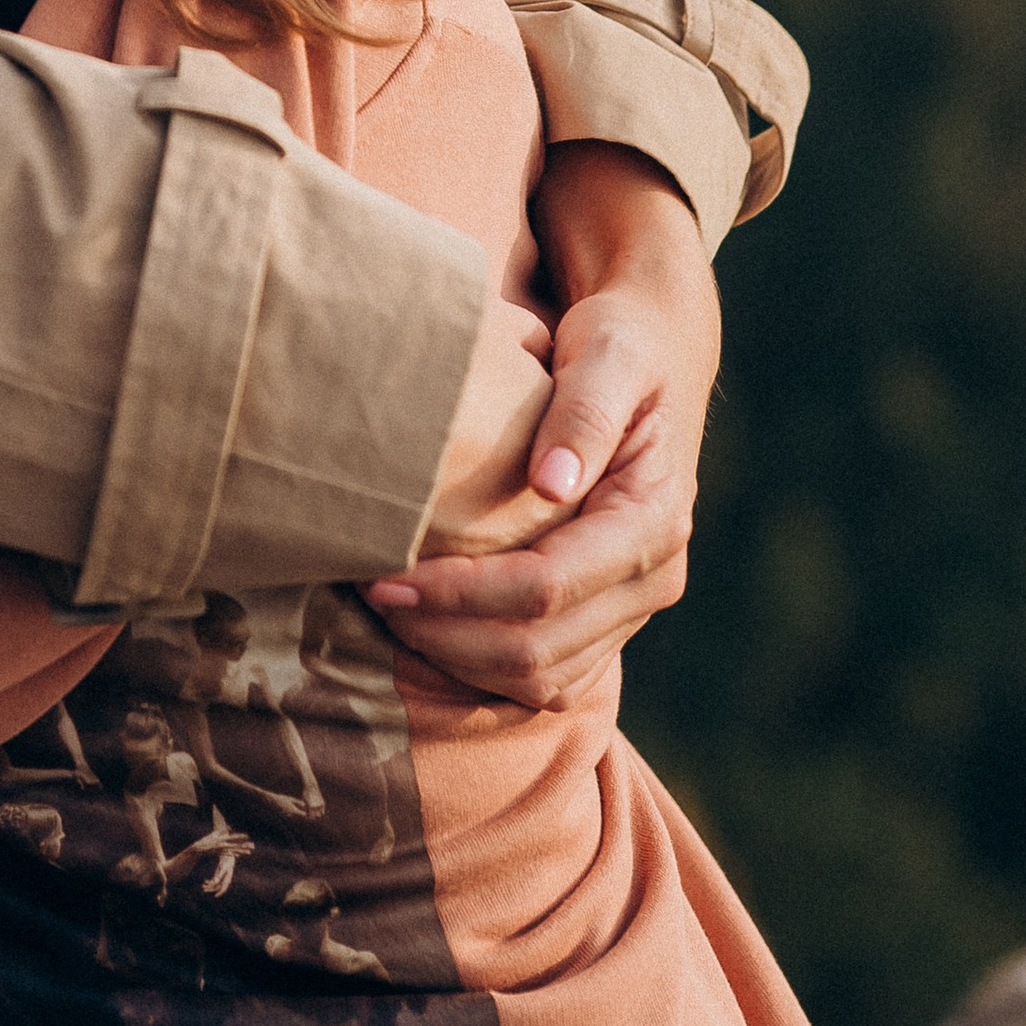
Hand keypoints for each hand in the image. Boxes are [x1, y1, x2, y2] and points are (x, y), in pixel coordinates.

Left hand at [364, 142, 718, 710]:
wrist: (647, 368)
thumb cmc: (617, 347)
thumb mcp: (611, 351)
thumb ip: (586, 408)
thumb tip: (552, 482)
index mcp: (654, 521)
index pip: (547, 585)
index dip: (462, 591)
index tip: (389, 572)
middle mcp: (654, 579)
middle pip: (538, 649)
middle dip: (446, 632)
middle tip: (371, 591)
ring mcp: (631, 610)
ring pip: (539, 678)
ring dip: (457, 657)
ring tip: (389, 608)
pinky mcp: (605, 623)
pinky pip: (544, 678)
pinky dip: (480, 666)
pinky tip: (427, 623)